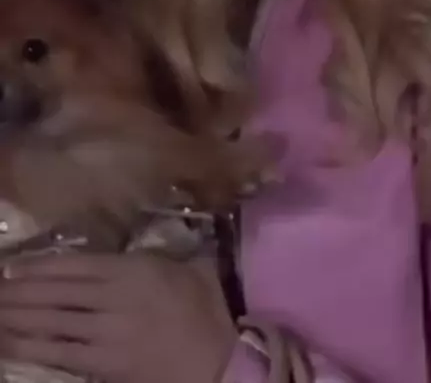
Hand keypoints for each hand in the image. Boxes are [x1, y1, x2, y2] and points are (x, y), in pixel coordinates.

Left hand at [0, 252, 235, 382]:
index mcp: (130, 269)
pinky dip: (36, 348)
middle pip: (55, 293)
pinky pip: (64, 354)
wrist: (221, 355)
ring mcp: (107, 333)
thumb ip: (145, 259)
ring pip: (53, 322)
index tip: (11, 269)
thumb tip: (122, 254)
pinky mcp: (108, 365)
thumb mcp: (180, 266)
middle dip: (19, 293)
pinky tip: (15, 345)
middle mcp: (113, 297)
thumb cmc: (206, 305)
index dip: (38, 268)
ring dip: (19, 319)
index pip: (72, 266)